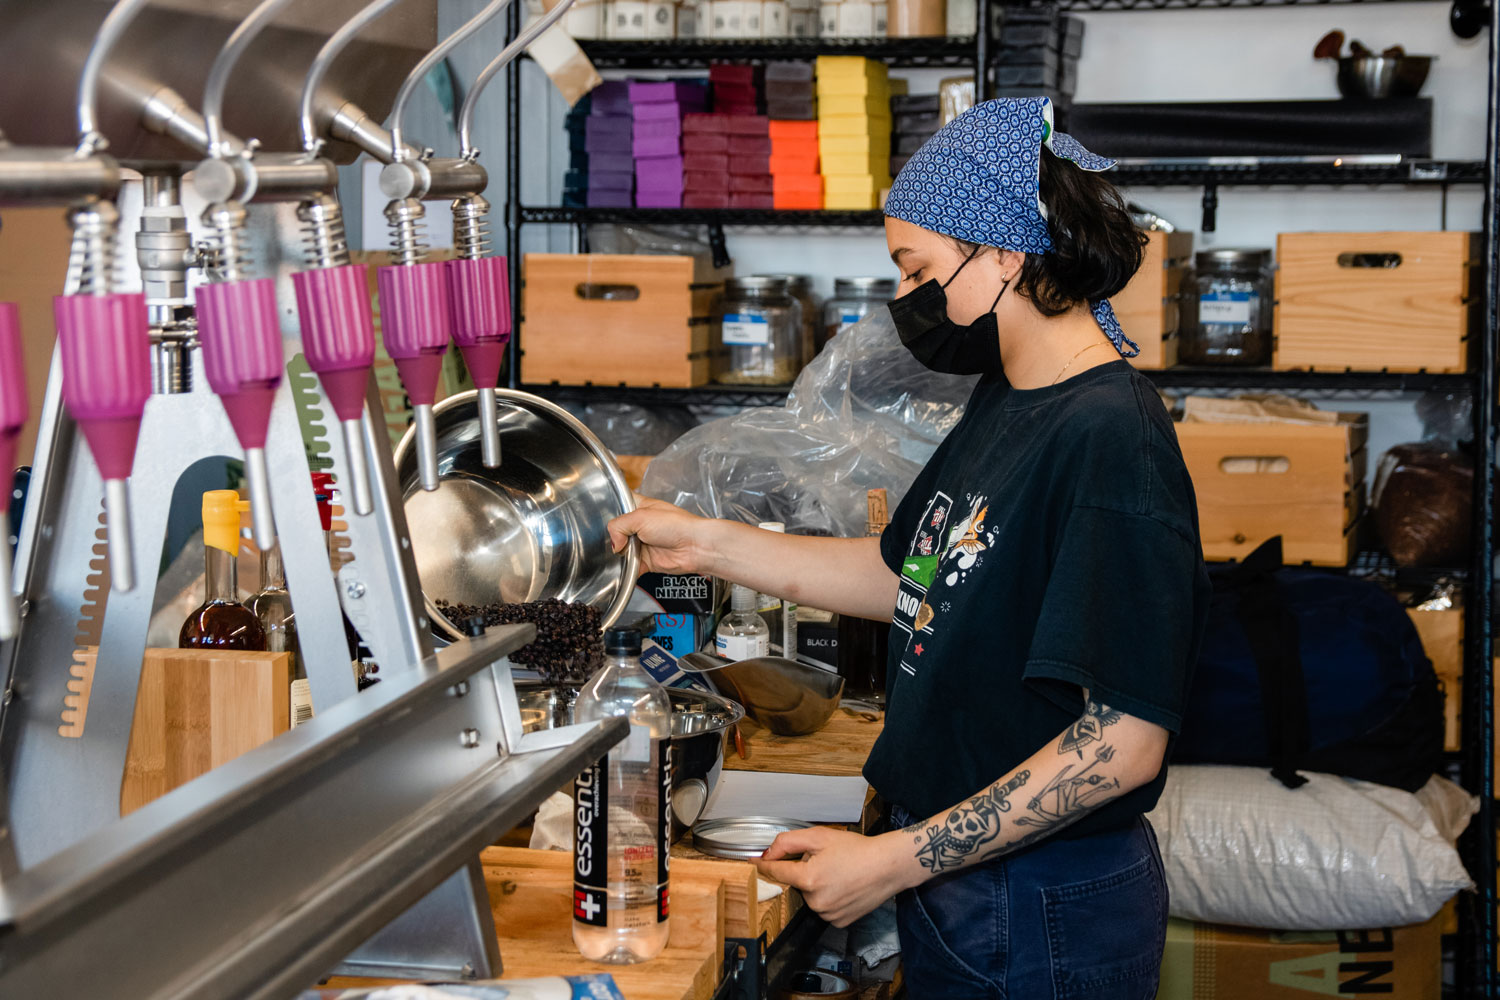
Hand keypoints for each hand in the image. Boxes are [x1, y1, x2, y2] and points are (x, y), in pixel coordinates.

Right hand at [608, 494, 713, 575]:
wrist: (694, 547)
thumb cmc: (677, 525)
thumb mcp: (641, 516)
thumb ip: (619, 526)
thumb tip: (614, 543)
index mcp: (639, 506)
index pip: (618, 506)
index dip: (609, 513)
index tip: (602, 520)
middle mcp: (639, 525)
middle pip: (616, 532)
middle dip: (614, 538)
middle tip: (619, 539)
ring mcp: (642, 543)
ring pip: (621, 550)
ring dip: (621, 554)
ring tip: (626, 552)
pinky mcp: (646, 561)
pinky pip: (630, 567)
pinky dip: (627, 569)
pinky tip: (629, 564)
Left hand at [754, 827, 921, 927]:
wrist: (888, 866)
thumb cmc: (858, 849)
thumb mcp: (820, 836)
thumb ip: (788, 842)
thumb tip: (768, 854)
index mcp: (809, 879)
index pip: (777, 872)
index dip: (764, 865)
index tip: (753, 863)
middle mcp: (816, 901)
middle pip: (797, 883)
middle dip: (805, 871)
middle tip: (828, 861)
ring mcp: (828, 914)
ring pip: (811, 897)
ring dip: (817, 885)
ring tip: (839, 873)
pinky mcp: (839, 922)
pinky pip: (824, 908)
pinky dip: (830, 898)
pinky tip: (844, 886)